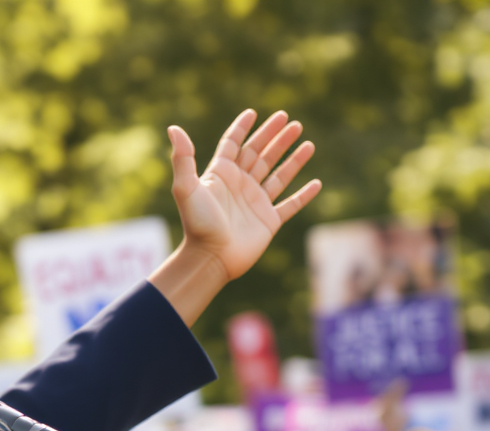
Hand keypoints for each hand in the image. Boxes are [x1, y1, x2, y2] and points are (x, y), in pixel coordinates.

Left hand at [167, 110, 321, 280]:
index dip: (242, 129)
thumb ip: (183, 158)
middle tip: (290, 121)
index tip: (253, 113)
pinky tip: (316, 183)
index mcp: (220, 175)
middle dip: (274, 137)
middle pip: (259, 154)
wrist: (210, 258)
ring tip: (306, 141)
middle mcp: (239, 186)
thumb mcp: (186, 188)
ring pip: (278, 175)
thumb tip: (173, 128)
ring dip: (293, 158)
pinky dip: (303, 194)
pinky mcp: (269, 221)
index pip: (233, 145)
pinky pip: (290, 204)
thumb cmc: (197, 224)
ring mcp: (255, 203)